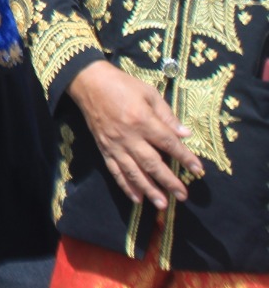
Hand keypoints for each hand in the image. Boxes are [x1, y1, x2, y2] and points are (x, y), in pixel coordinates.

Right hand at [67, 60, 203, 208]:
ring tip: (162, 204)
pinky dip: (125, 186)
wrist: (89, 83)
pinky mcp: (104, 148)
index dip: (184, 157)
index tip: (198, 170)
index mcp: (142, 120)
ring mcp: (115, 144)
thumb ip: (167, 115)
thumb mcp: (149, 93)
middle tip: (183, 196)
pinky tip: (136, 198)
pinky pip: (115, 171)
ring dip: (148, 190)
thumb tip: (185, 134)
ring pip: (133, 172)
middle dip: (169, 181)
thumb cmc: (122, 85)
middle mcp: (129, 136)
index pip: (168, 143)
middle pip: (152, 163)